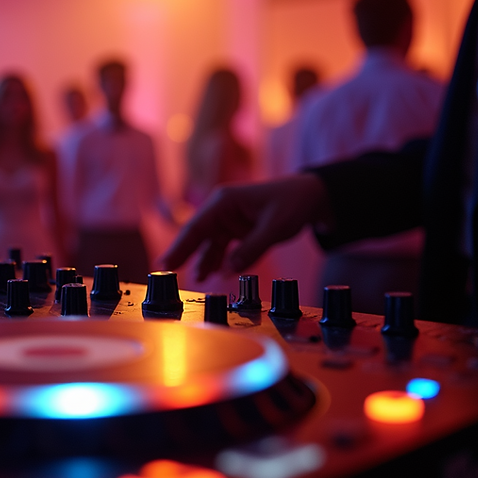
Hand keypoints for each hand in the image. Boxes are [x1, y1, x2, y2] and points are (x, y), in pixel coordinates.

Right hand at [159, 174, 331, 280]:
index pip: (197, 226)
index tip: (167, 262)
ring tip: (198, 279)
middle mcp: (222, 210)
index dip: (180, 246)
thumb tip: (228, 271)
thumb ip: (251, 249)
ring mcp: (229, 220)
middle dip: (184, 254)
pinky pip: (222, 248)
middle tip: (168, 272)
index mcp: (225, 200)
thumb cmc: (292, 203)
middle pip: (197, 235)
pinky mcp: (237, 230)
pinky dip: (218, 261)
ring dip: (203, 262)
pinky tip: (214, 274)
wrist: (311, 197)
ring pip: (209, 244)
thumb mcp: (274, 227)